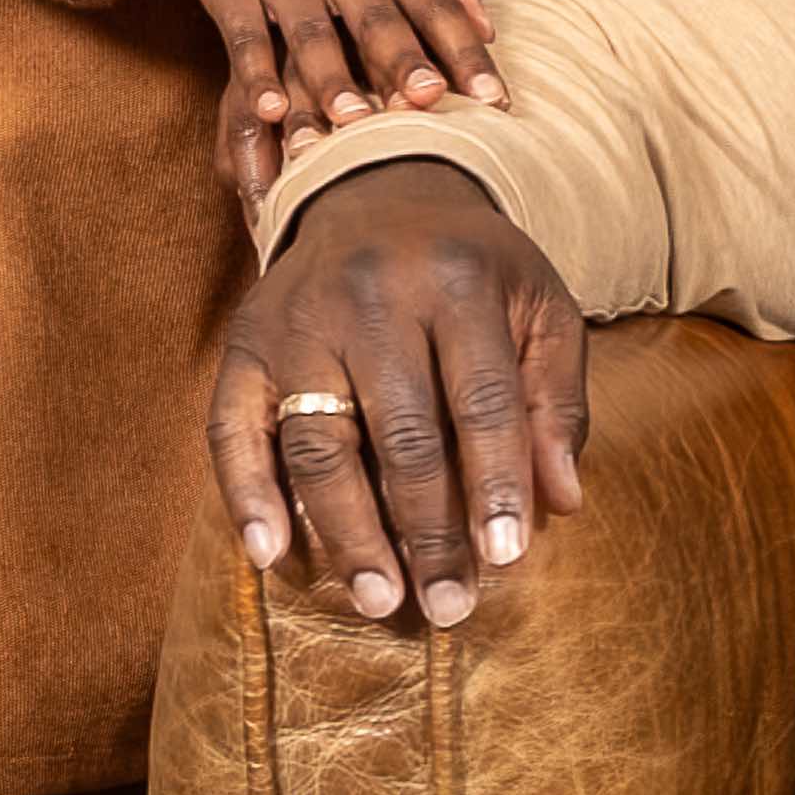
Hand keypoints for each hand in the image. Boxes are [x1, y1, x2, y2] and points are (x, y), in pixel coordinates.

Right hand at [172, 0, 503, 172]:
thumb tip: (490, 31)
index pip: (434, 4)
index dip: (465, 52)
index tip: (495, 100)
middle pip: (377, 18)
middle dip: (405, 63)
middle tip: (430, 106)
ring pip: (313, 33)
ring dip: (333, 81)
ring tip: (354, 125)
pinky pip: (247, 36)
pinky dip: (257, 75)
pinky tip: (270, 112)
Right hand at [206, 158, 588, 625]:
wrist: (377, 190)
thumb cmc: (473, 269)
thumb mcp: (539, 307)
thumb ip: (556, 400)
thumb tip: (561, 502)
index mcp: (459, 281)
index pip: (484, 400)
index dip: (496, 483)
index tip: (505, 559)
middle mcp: (374, 296)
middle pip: (402, 434)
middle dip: (427, 530)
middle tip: (448, 604)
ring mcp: (300, 320)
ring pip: (320, 442)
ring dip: (348, 532)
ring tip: (380, 600)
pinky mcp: (244, 343)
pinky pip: (233, 429)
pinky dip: (247, 496)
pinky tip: (272, 557)